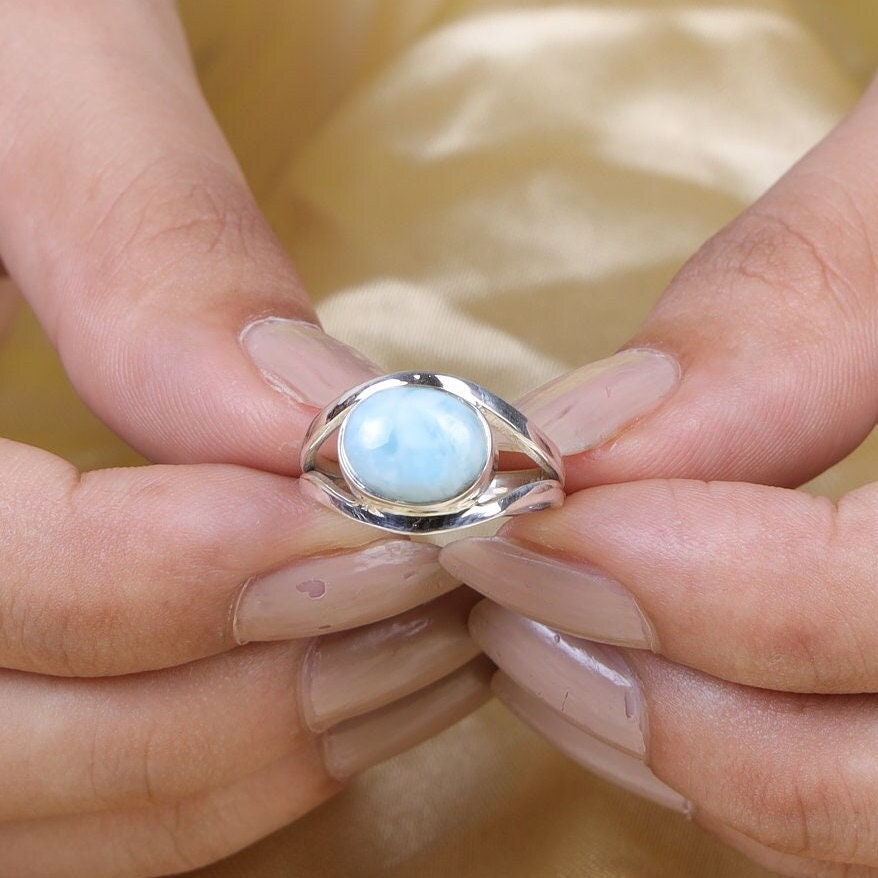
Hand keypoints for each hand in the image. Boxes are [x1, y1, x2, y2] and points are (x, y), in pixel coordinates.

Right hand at [0, 3, 485, 873]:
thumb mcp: (20, 65)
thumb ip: (149, 244)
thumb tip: (329, 429)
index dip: (198, 574)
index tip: (399, 519)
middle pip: (30, 752)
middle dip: (270, 693)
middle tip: (444, 593)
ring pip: (67, 813)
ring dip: (271, 754)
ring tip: (431, 647)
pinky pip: (84, 808)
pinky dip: (223, 777)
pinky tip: (342, 685)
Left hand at [440, 72, 877, 876]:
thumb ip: (782, 303)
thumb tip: (592, 434)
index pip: (872, 607)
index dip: (683, 582)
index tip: (523, 511)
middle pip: (844, 774)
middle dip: (642, 685)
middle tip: (500, 576)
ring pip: (829, 814)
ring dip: (651, 739)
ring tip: (527, 626)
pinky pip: (827, 797)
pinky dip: (700, 756)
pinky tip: (615, 664)